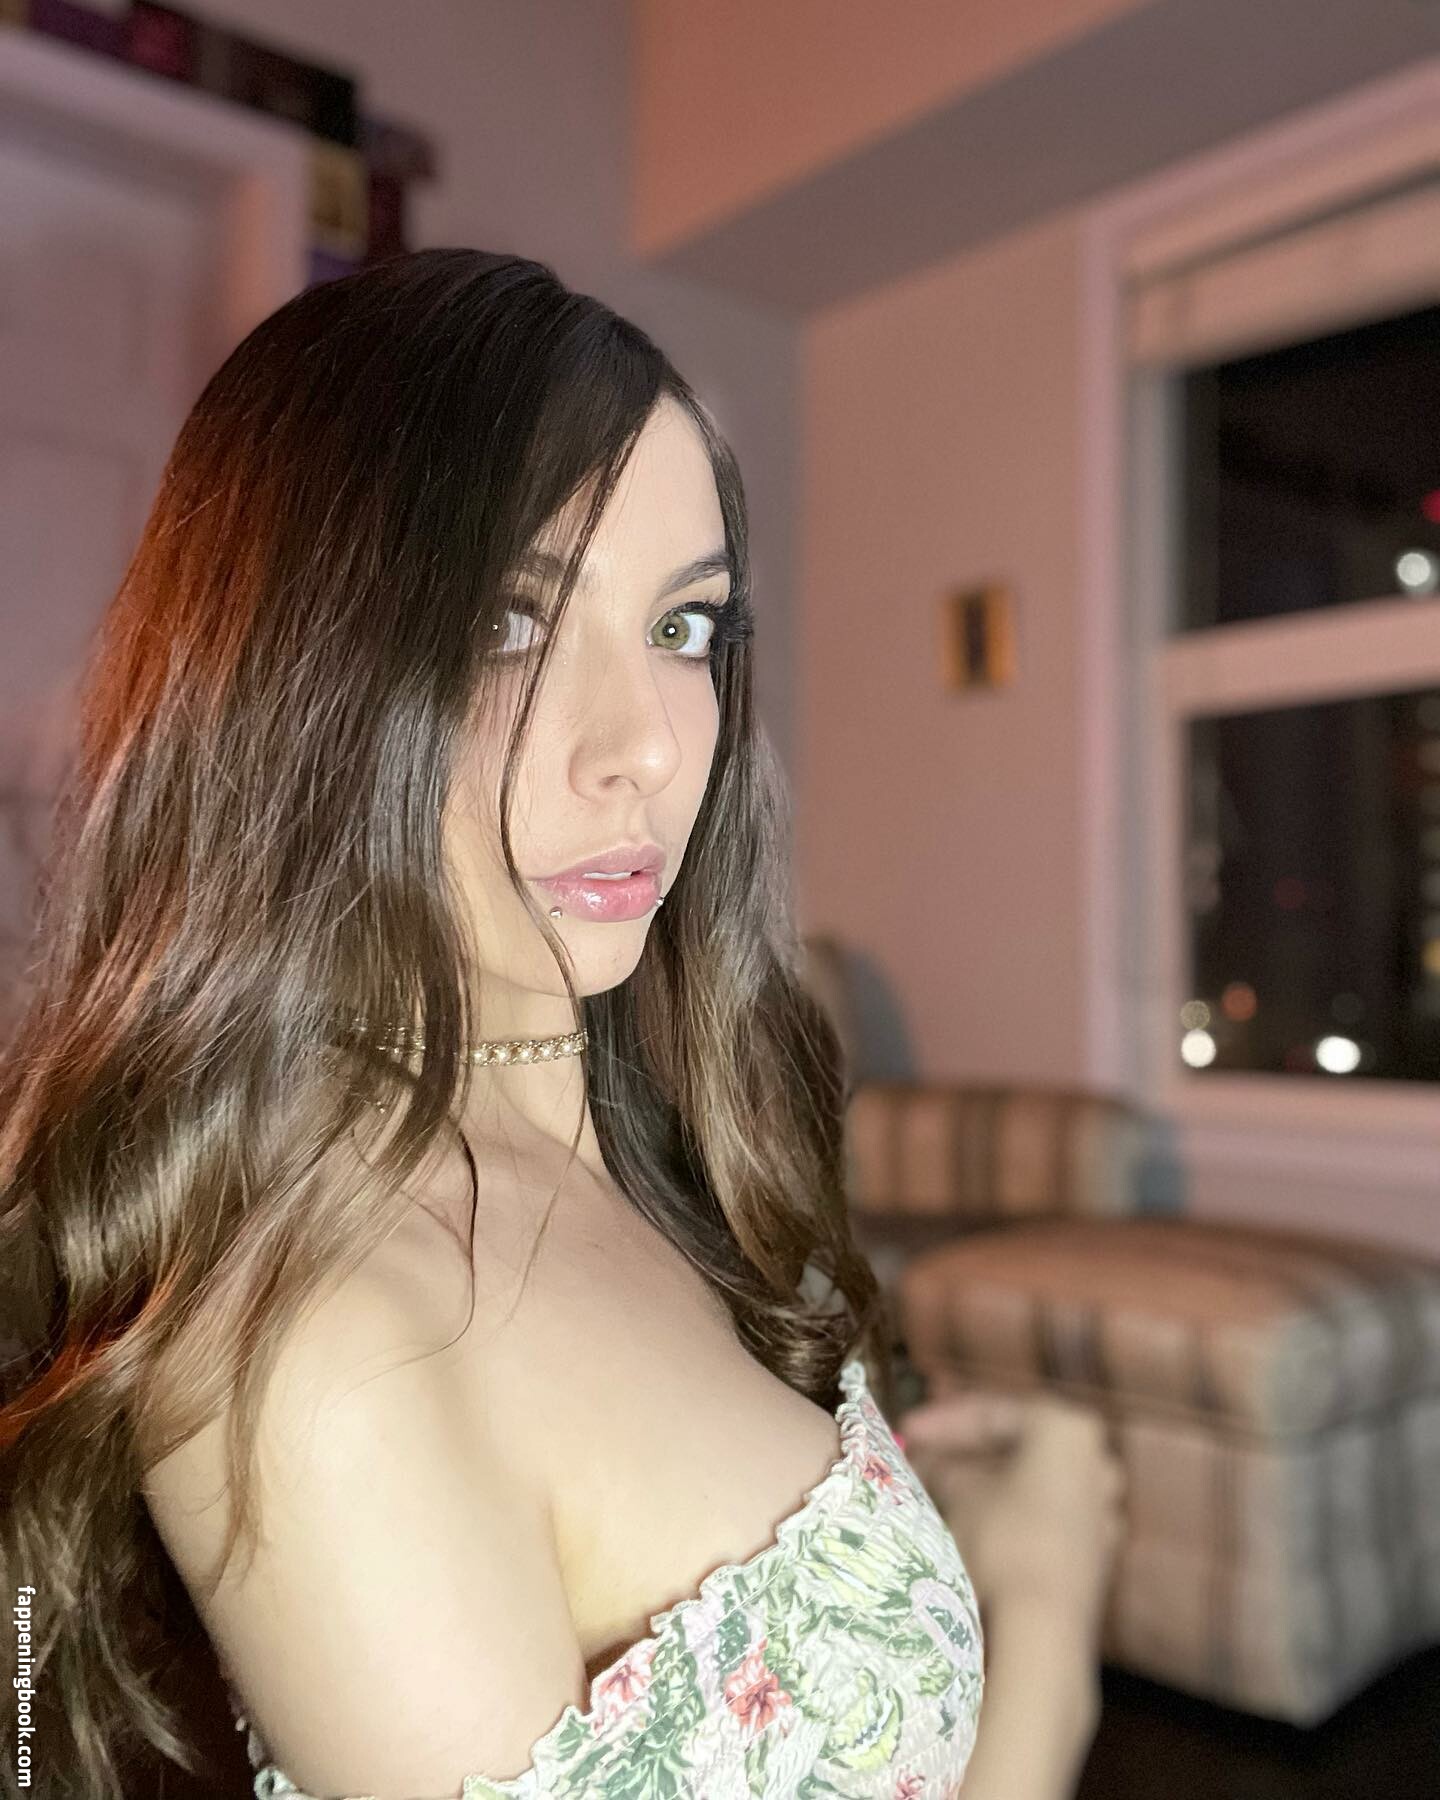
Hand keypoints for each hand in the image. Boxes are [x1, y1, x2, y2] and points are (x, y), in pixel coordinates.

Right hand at [899, 1387, 1126, 1649]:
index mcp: (1068, 1430)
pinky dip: (1003, 1513)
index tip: (905, 1431)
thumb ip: (940, 1463)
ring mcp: (1099, 1510)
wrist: (1041, 1631)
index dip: (942, 1420)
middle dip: (962, 1452)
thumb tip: (922, 1456)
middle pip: (1015, 1446)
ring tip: (936, 1491)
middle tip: (920, 1459)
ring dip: (981, 1484)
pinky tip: (967, 1524)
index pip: (993, 1412)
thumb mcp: (960, 1492)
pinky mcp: (1091, 1553)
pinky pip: (1040, 1516)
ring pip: (1027, 1484)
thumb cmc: (1003, 1541)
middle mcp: (1095, 1463)